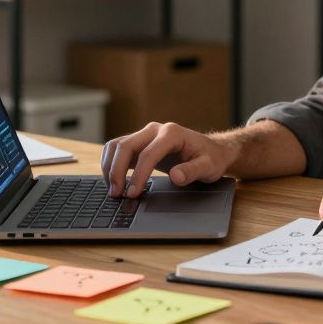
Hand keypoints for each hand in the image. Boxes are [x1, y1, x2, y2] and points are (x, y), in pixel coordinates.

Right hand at [100, 122, 237, 197]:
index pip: (148, 154)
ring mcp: (146, 134)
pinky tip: (113, 180)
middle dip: (117, 171)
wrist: (212, 150)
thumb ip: (193, 171)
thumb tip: (176, 176)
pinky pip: (118, 148)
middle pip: (126, 146)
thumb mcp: (209, 167)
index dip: (138, 175)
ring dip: (110, 166)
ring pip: (117, 145)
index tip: (132, 194)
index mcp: (172, 133)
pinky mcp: (140, 142)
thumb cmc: (211, 158)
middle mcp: (156, 129)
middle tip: (117, 194)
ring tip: (113, 190)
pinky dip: (111, 163)